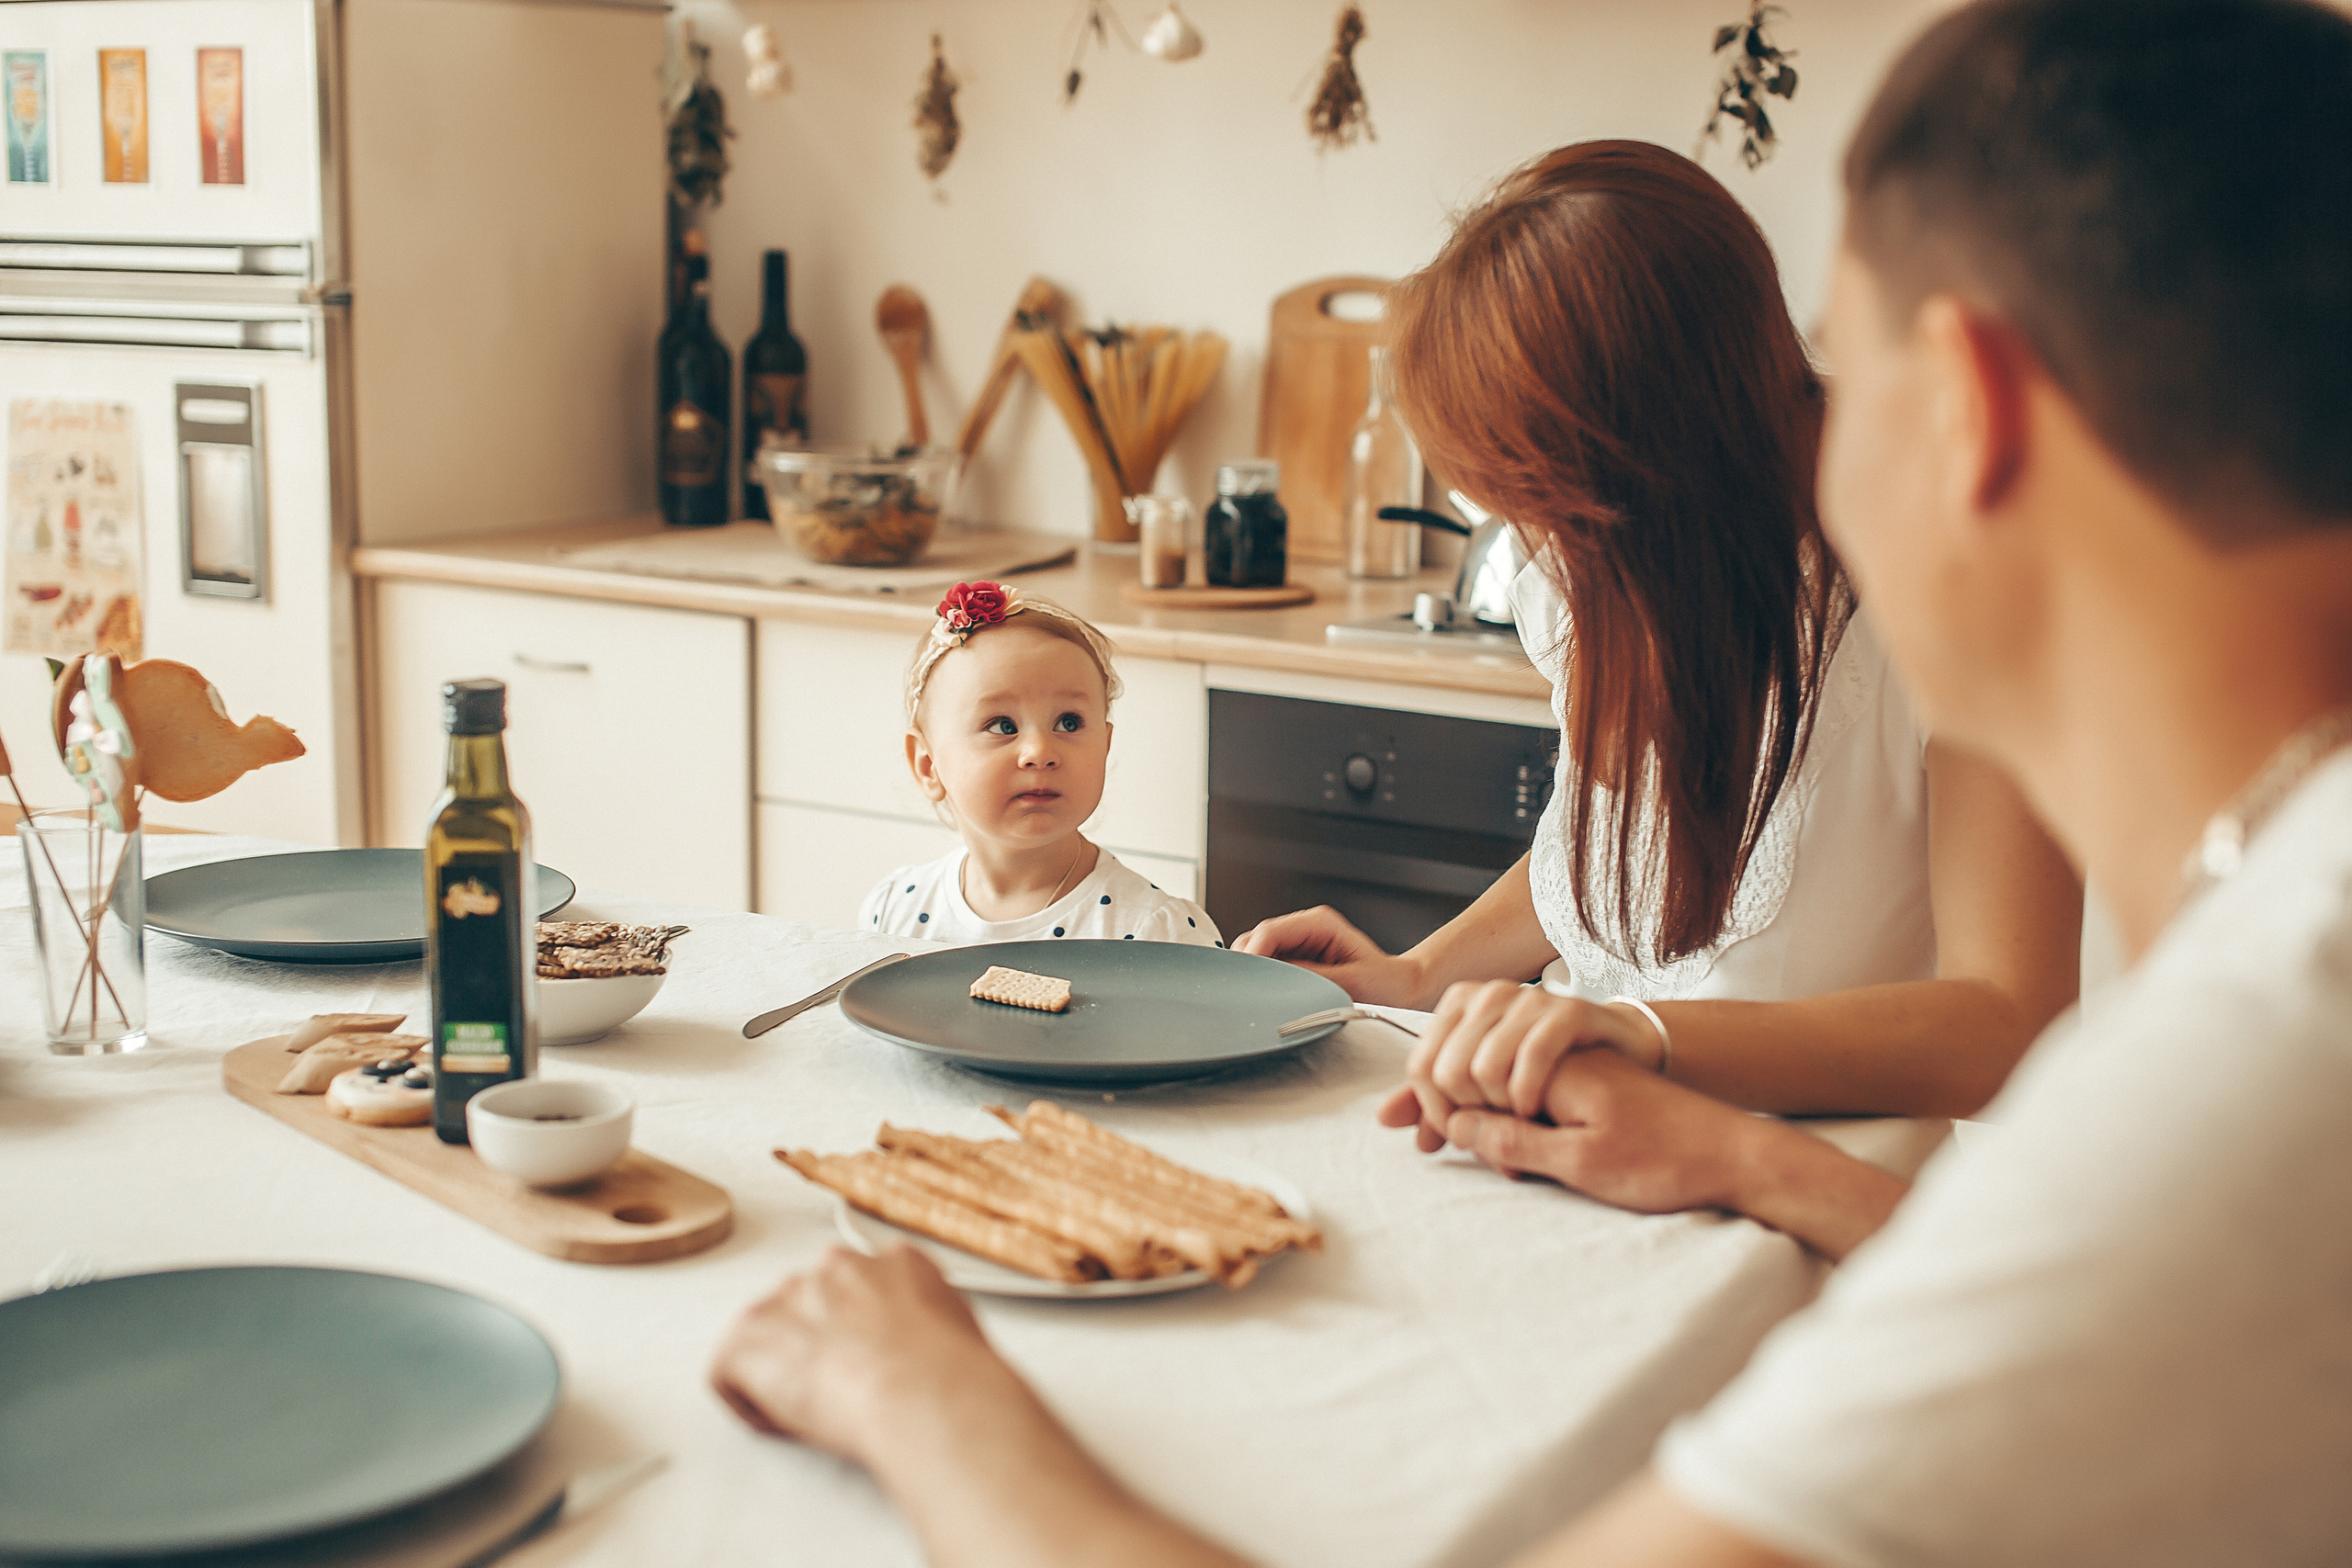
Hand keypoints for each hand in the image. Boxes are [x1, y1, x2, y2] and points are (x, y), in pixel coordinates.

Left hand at [710, 1244, 1012, 1465]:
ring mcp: (787, 1297)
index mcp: (894, 1262)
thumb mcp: (959, 1328)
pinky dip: (749, 1403)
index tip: (864, 1358)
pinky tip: (784, 1422)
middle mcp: (836, 1267)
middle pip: (809, 1302)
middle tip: (837, 1388)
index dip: (859, 1329)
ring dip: (783, 1368)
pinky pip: (728, 1372)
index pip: (861, 1284)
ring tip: (813, 1410)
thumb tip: (924, 1346)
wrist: (923, 1391)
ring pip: (768, 1334)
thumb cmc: (952, 1374)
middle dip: (817, 1343)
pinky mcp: (746, 1336)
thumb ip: (927, 1321)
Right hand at [1231, 905, 1427, 1005]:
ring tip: (1262, 998)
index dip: (1253, 954)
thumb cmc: (1386, 984)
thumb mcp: (1353, 983)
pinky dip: (1262, 983)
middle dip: (1250, 965)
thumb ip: (1313, 979)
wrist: (1402, 992)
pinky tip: (1270, 998)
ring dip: (1255, 975)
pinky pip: (1266, 970)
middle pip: (1256, 940)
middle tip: (1250, 994)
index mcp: (1318, 923)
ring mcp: (1297, 946)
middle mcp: (1303, 930)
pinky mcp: (1294, 963)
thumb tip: (1278, 981)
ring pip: (1257, 954)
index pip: (1270, 931)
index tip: (1246, 979)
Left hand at [1373, 980, 1664, 1149]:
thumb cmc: (1547, 1073)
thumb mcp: (1482, 1086)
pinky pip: (1531, 1059)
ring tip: (1518, 1124)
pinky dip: (1529, 1095)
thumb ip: (1433, 1098)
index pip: (1420, 1068)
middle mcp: (1488, 994)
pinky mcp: (1568, 1012)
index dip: (1435, 1113)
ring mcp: (1527, 999)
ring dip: (1500, 1112)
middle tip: (1494, 1134)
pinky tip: (1538, 1111)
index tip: (1459, 1135)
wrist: (1618, 1055)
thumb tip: (1385, 1119)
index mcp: (1459, 1004)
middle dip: (1469, 1117)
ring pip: (1483, 1070)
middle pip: (1447, 1073)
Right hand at [1441, 1048, 1756, 1216]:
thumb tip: (1454, 1123)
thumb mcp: (1580, 1162)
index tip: (1434, 1143)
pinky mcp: (1589, 1087)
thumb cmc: (1666, 1161)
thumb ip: (1512, 1139)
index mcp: (1554, 1065)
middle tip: (1450, 1153)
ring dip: (1484, 1119)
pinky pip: (1532, 1095)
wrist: (1738, 1157)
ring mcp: (1574, 1071)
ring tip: (1480, 1158)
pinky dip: (1515, 1120)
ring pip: (1502, 1084)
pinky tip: (1515, 1155)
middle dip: (1454, 1109)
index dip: (1443, 1107)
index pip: (1469, 1070)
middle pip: (1479, 1071)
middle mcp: (1560, 1057)